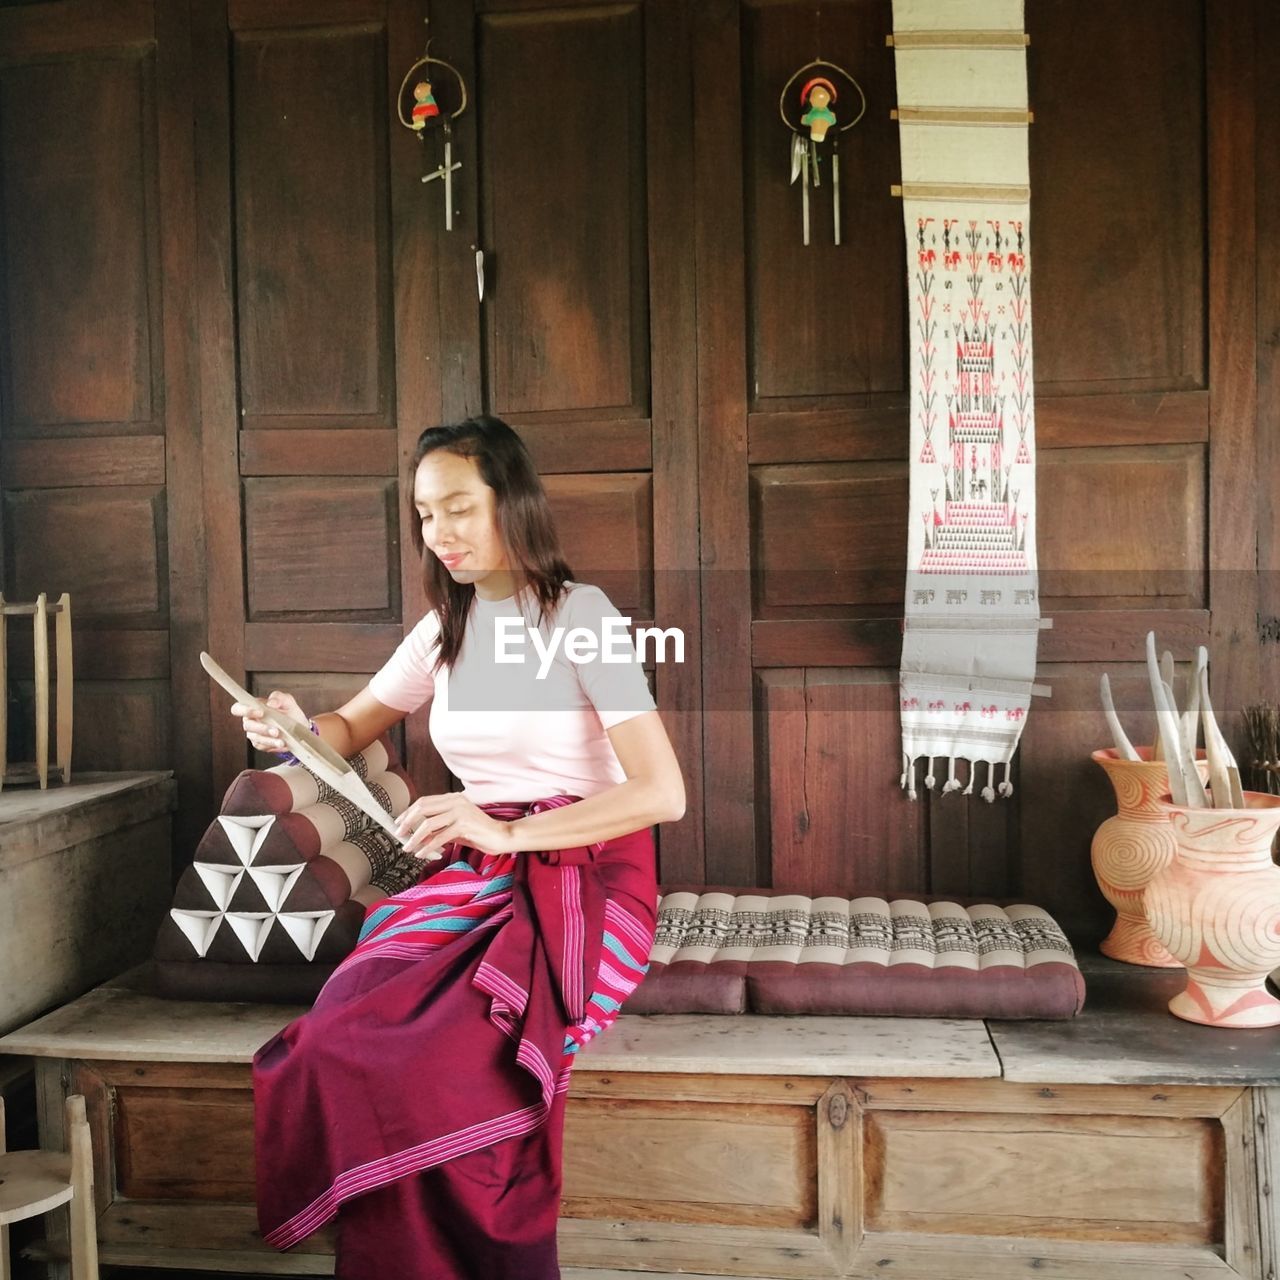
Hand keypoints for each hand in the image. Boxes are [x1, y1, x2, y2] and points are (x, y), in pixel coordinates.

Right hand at [230, 690, 307, 754]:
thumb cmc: (288, 710)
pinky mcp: (260, 744)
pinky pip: (263, 746)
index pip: (238, 708)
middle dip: (261, 728)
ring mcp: (254, 734)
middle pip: (247, 726)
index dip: (244, 710)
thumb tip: (271, 703)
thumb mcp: (286, 700)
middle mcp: (250, 721)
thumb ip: (278, 697)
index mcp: (252, 708)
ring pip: (256, 738)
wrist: (299, 726)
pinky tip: (282, 743)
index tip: (260, 712)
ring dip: (269, 739)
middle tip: (276, 730)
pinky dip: (273, 745)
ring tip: (281, 740)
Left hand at [393, 793, 516, 858]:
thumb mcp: (455, 829)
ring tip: (408, 848)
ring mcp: (460, 812)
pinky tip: (422, 854)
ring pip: (428, 823)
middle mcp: (455, 801)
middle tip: (399, 835)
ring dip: (415, 838)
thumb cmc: (479, 833)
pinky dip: (428, 846)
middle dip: (407, 822)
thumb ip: (438, 830)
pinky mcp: (464, 825)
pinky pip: (439, 837)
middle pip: (423, 808)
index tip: (398, 823)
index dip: (409, 812)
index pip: (424, 802)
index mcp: (453, 798)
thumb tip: (417, 838)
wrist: (502, 836)